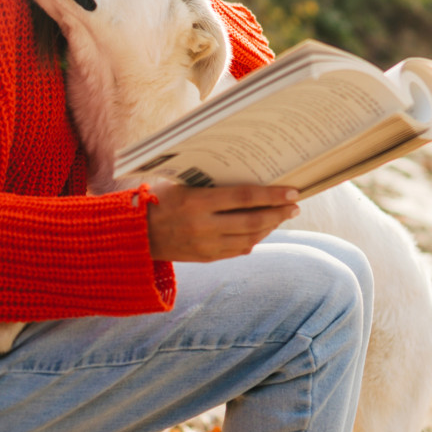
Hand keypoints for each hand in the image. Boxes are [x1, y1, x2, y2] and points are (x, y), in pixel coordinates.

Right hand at [146, 181, 299, 262]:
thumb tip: (246, 174)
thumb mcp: (181, 184)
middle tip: (295, 206)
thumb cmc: (159, 199)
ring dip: (270, 227)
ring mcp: (206, 246)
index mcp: (197, 202)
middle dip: (278, 213)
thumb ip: (211, 183)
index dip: (271, 195)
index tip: (292, 192)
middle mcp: (203, 226)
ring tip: (281, 216)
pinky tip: (262, 230)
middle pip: (252, 221)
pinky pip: (238, 250)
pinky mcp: (206, 258)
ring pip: (249, 238)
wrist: (136, 234)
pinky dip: (254, 239)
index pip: (244, 197)